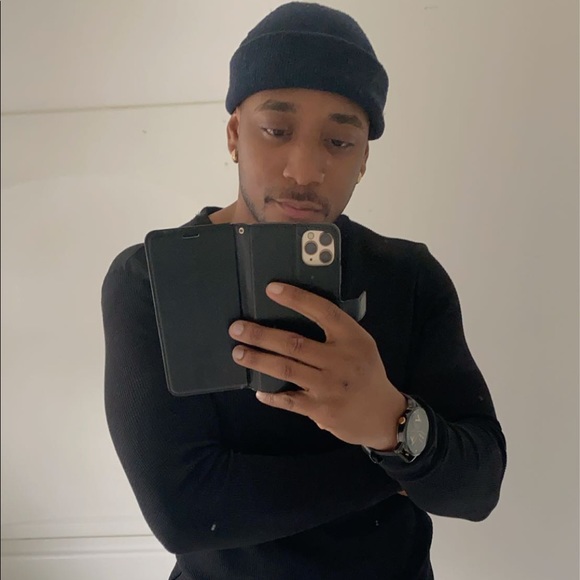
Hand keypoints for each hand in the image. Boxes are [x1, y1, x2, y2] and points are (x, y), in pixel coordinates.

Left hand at [228, 282, 406, 449]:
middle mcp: (341, 360)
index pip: (322, 311)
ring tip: (238, 352)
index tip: (271, 289)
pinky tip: (258, 390)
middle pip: (294, 343)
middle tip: (237, 328)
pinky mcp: (321, 410)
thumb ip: (336, 332)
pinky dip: (272, 395)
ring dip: (258, 360)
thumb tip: (295, 315)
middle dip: (261, 335)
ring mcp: (329, 387)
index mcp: (352, 338)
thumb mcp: (361, 345)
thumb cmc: (367, 374)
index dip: (296, 298)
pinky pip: (289, 400)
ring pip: (286, 369)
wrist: (384, 415)